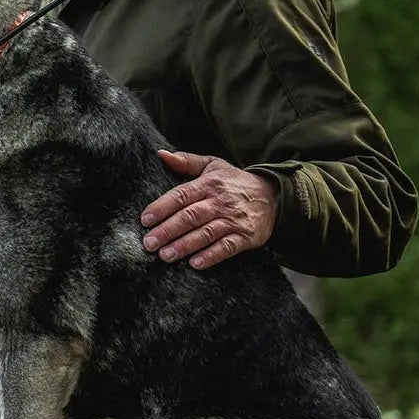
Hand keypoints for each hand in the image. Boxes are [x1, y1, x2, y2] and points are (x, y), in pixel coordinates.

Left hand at [141, 150, 276, 269]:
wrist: (273, 196)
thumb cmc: (234, 182)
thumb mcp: (213, 166)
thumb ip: (186, 161)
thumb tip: (161, 154)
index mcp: (209, 183)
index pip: (182, 195)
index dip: (162, 207)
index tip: (145, 220)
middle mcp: (220, 201)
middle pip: (191, 216)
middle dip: (168, 230)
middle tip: (149, 243)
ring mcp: (234, 220)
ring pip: (206, 233)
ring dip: (184, 245)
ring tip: (165, 255)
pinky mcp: (246, 237)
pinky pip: (227, 248)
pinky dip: (211, 256)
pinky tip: (195, 264)